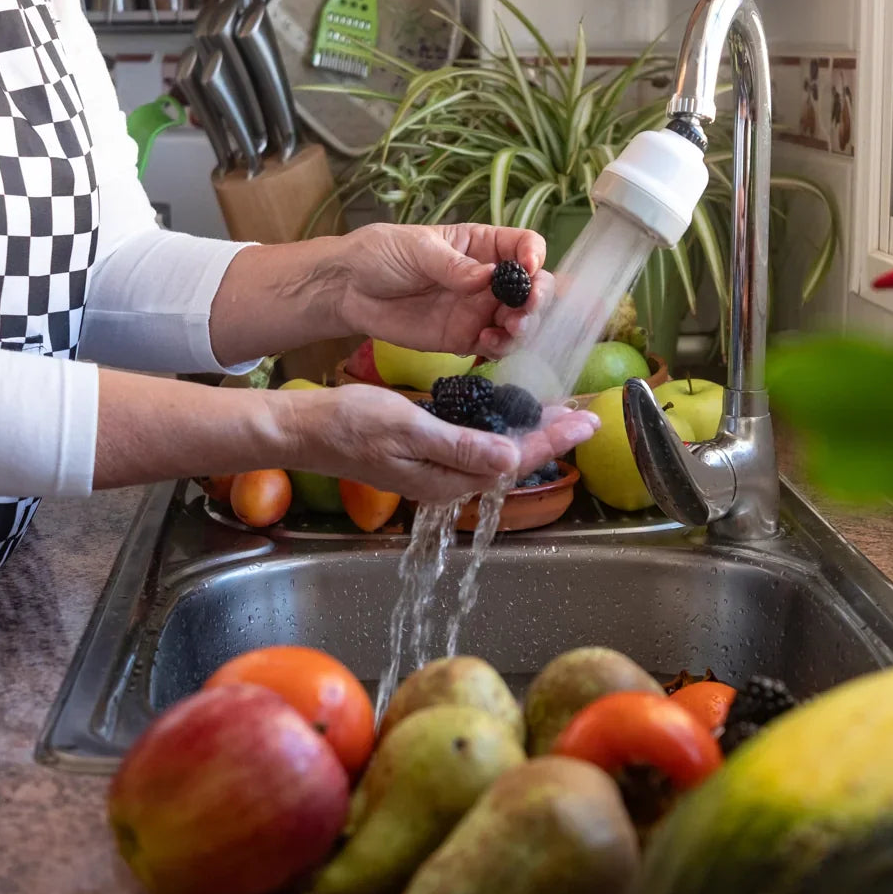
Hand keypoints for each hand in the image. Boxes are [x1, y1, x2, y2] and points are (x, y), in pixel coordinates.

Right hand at [276, 384, 597, 502]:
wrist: (306, 429)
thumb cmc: (351, 424)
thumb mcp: (409, 428)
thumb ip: (460, 447)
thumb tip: (511, 461)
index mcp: (447, 477)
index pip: (514, 459)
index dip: (553, 440)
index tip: (584, 422)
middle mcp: (447, 479)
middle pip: (513, 459)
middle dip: (552, 437)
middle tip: (586, 414)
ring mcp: (436, 469)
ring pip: (497, 454)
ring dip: (530, 434)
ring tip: (560, 414)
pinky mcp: (426, 455)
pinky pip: (476, 446)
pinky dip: (501, 429)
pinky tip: (511, 415)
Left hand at [334, 223, 552, 357]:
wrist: (348, 289)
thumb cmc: (381, 255)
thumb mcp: (417, 249)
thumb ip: (453, 266)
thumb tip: (488, 277)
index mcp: (481, 245)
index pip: (524, 245)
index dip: (534, 255)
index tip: (528, 268)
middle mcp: (488, 278)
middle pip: (532, 287)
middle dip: (537, 297)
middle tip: (525, 307)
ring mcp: (478, 310)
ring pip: (519, 320)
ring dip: (525, 326)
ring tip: (510, 329)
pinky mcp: (463, 338)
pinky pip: (494, 346)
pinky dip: (501, 347)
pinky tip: (488, 343)